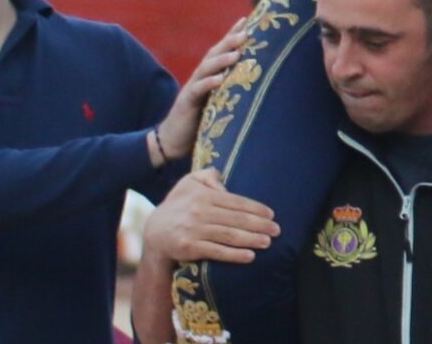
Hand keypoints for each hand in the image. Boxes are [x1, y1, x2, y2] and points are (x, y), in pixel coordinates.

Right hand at [143, 169, 279, 266]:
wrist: (154, 232)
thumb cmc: (179, 204)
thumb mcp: (189, 182)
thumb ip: (209, 175)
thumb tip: (225, 183)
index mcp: (204, 196)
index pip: (236, 202)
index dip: (256, 209)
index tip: (271, 215)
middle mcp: (199, 212)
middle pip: (236, 220)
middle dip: (260, 225)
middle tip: (277, 230)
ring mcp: (194, 231)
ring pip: (229, 236)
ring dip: (252, 239)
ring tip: (268, 242)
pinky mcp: (189, 248)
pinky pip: (216, 251)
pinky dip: (234, 255)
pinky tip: (250, 256)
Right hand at [155, 22, 250, 161]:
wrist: (173, 140)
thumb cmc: (201, 119)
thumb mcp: (220, 99)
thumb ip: (232, 87)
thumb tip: (259, 78)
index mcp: (209, 74)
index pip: (221, 50)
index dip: (232, 34)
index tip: (247, 20)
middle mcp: (200, 77)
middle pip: (214, 54)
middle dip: (229, 41)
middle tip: (246, 33)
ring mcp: (192, 88)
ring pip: (206, 69)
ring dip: (221, 60)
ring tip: (237, 54)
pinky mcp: (186, 103)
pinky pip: (197, 90)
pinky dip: (208, 83)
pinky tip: (220, 79)